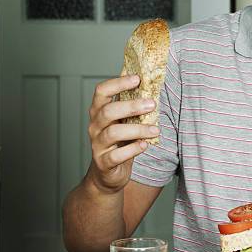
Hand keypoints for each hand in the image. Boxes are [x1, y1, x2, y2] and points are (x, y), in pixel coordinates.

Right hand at [86, 74, 156, 193]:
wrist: (108, 173)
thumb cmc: (120, 142)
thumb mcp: (124, 122)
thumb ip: (132, 107)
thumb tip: (152, 84)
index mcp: (99, 112)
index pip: (101, 91)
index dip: (118, 83)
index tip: (138, 78)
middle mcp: (95, 126)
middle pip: (108, 111)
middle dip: (132, 106)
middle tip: (152, 104)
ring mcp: (98, 145)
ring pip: (113, 133)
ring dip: (137, 129)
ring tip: (155, 129)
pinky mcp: (104, 162)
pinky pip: (116, 155)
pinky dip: (132, 149)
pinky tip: (144, 145)